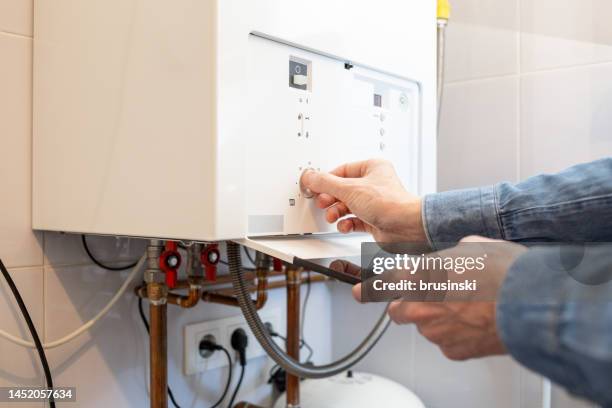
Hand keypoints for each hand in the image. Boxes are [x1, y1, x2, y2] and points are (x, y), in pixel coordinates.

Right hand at [301, 159, 424, 242]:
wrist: (405, 227)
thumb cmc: (389, 203)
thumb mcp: (350, 189)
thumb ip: (326, 183)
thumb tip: (310, 176)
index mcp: (372, 168)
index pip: (342, 171)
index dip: (327, 179)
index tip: (315, 186)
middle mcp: (373, 184)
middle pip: (342, 189)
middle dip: (331, 198)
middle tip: (323, 202)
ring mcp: (373, 203)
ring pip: (346, 206)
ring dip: (336, 212)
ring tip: (333, 215)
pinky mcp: (373, 220)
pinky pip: (353, 220)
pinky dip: (346, 224)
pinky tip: (345, 225)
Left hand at [353, 236, 526, 360]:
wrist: (528, 303)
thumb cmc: (503, 272)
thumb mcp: (472, 246)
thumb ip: (450, 255)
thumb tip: (455, 257)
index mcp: (419, 276)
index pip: (381, 284)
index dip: (367, 289)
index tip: (359, 292)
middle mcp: (420, 305)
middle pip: (398, 309)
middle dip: (408, 303)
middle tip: (432, 297)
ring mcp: (435, 330)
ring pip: (425, 326)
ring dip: (438, 318)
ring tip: (468, 308)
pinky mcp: (452, 350)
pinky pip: (447, 342)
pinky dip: (456, 335)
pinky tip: (476, 323)